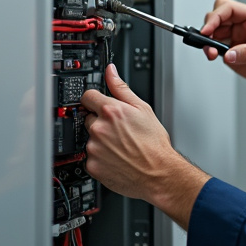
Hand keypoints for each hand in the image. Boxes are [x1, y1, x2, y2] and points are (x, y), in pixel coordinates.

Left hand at [81, 64, 207, 228]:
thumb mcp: (143, 109)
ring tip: (121, 147)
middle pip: (89, 118)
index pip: (88, 96)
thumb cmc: (154, 144)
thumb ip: (122, 88)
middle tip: (119, 131)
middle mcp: (99, 129)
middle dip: (101, 122)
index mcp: (111, 111)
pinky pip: (91, 158)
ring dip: (101, 141)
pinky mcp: (92, 166)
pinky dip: (101, 158)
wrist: (158, 173)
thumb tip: (110, 71)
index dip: (95, 100)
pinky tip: (116, 158)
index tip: (98, 105)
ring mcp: (94, 148)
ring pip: (91, 139)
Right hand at [200, 0, 245, 123]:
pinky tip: (212, 55)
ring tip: (211, 53)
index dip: (216, 17)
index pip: (229, 8)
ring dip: (207, 41)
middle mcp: (243, 24)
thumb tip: (230, 54)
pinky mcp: (230, 48)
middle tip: (208, 42)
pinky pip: (213, 44)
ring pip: (212, 31)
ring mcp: (235, 35)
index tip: (207, 30)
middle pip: (217, 16)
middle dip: (209, 27)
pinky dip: (209, 49)